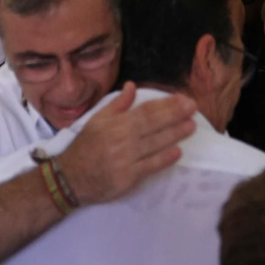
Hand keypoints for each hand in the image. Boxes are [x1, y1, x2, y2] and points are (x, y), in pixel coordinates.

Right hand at [57, 82, 196, 204]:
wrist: (70, 178)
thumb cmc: (85, 147)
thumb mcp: (96, 120)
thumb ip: (117, 104)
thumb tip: (132, 86)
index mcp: (116, 123)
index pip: (146, 110)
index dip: (166, 104)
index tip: (182, 99)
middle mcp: (123, 139)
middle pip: (154, 124)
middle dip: (176, 115)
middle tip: (193, 108)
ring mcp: (126, 159)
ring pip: (156, 144)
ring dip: (175, 135)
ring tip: (191, 127)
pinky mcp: (128, 177)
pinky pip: (150, 166)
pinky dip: (164, 159)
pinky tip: (177, 152)